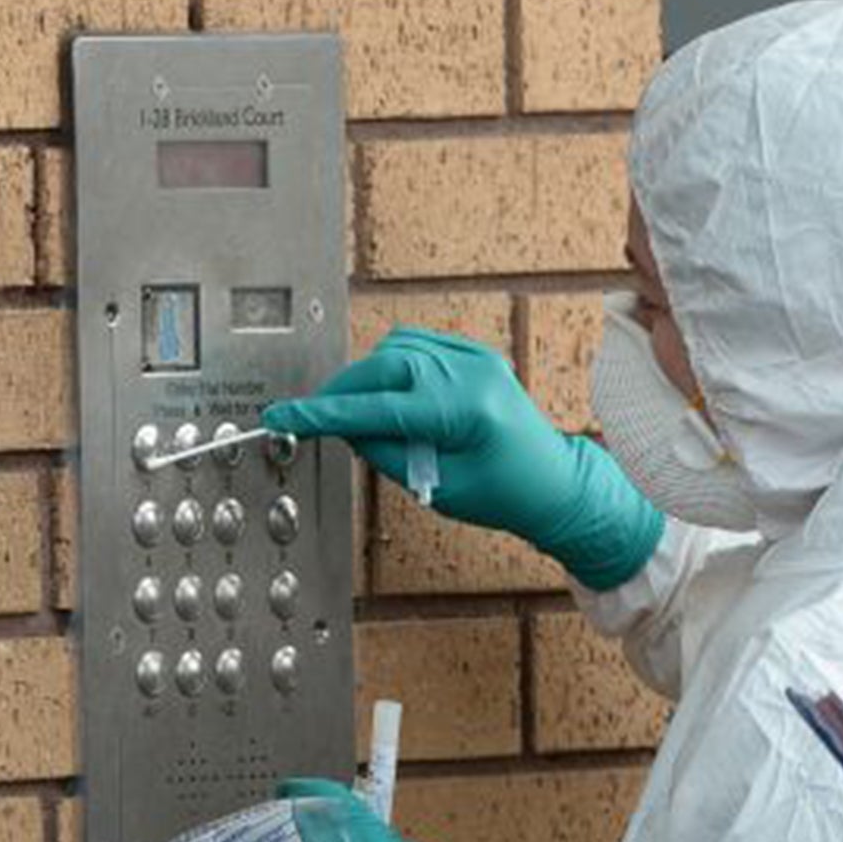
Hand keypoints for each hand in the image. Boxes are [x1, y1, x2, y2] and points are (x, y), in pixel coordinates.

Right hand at [263, 328, 663, 590]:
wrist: (556, 485)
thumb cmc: (508, 495)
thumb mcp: (439, 487)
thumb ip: (386, 452)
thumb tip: (345, 427)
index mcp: (466, 409)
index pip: (377, 407)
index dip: (325, 413)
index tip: (287, 417)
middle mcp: (473, 373)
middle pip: (384, 366)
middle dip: (345, 391)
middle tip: (320, 419)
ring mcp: (478, 359)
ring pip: (398, 349)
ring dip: (369, 377)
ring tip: (361, 415)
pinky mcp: (477, 356)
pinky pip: (421, 345)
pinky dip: (395, 364)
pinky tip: (389, 394)